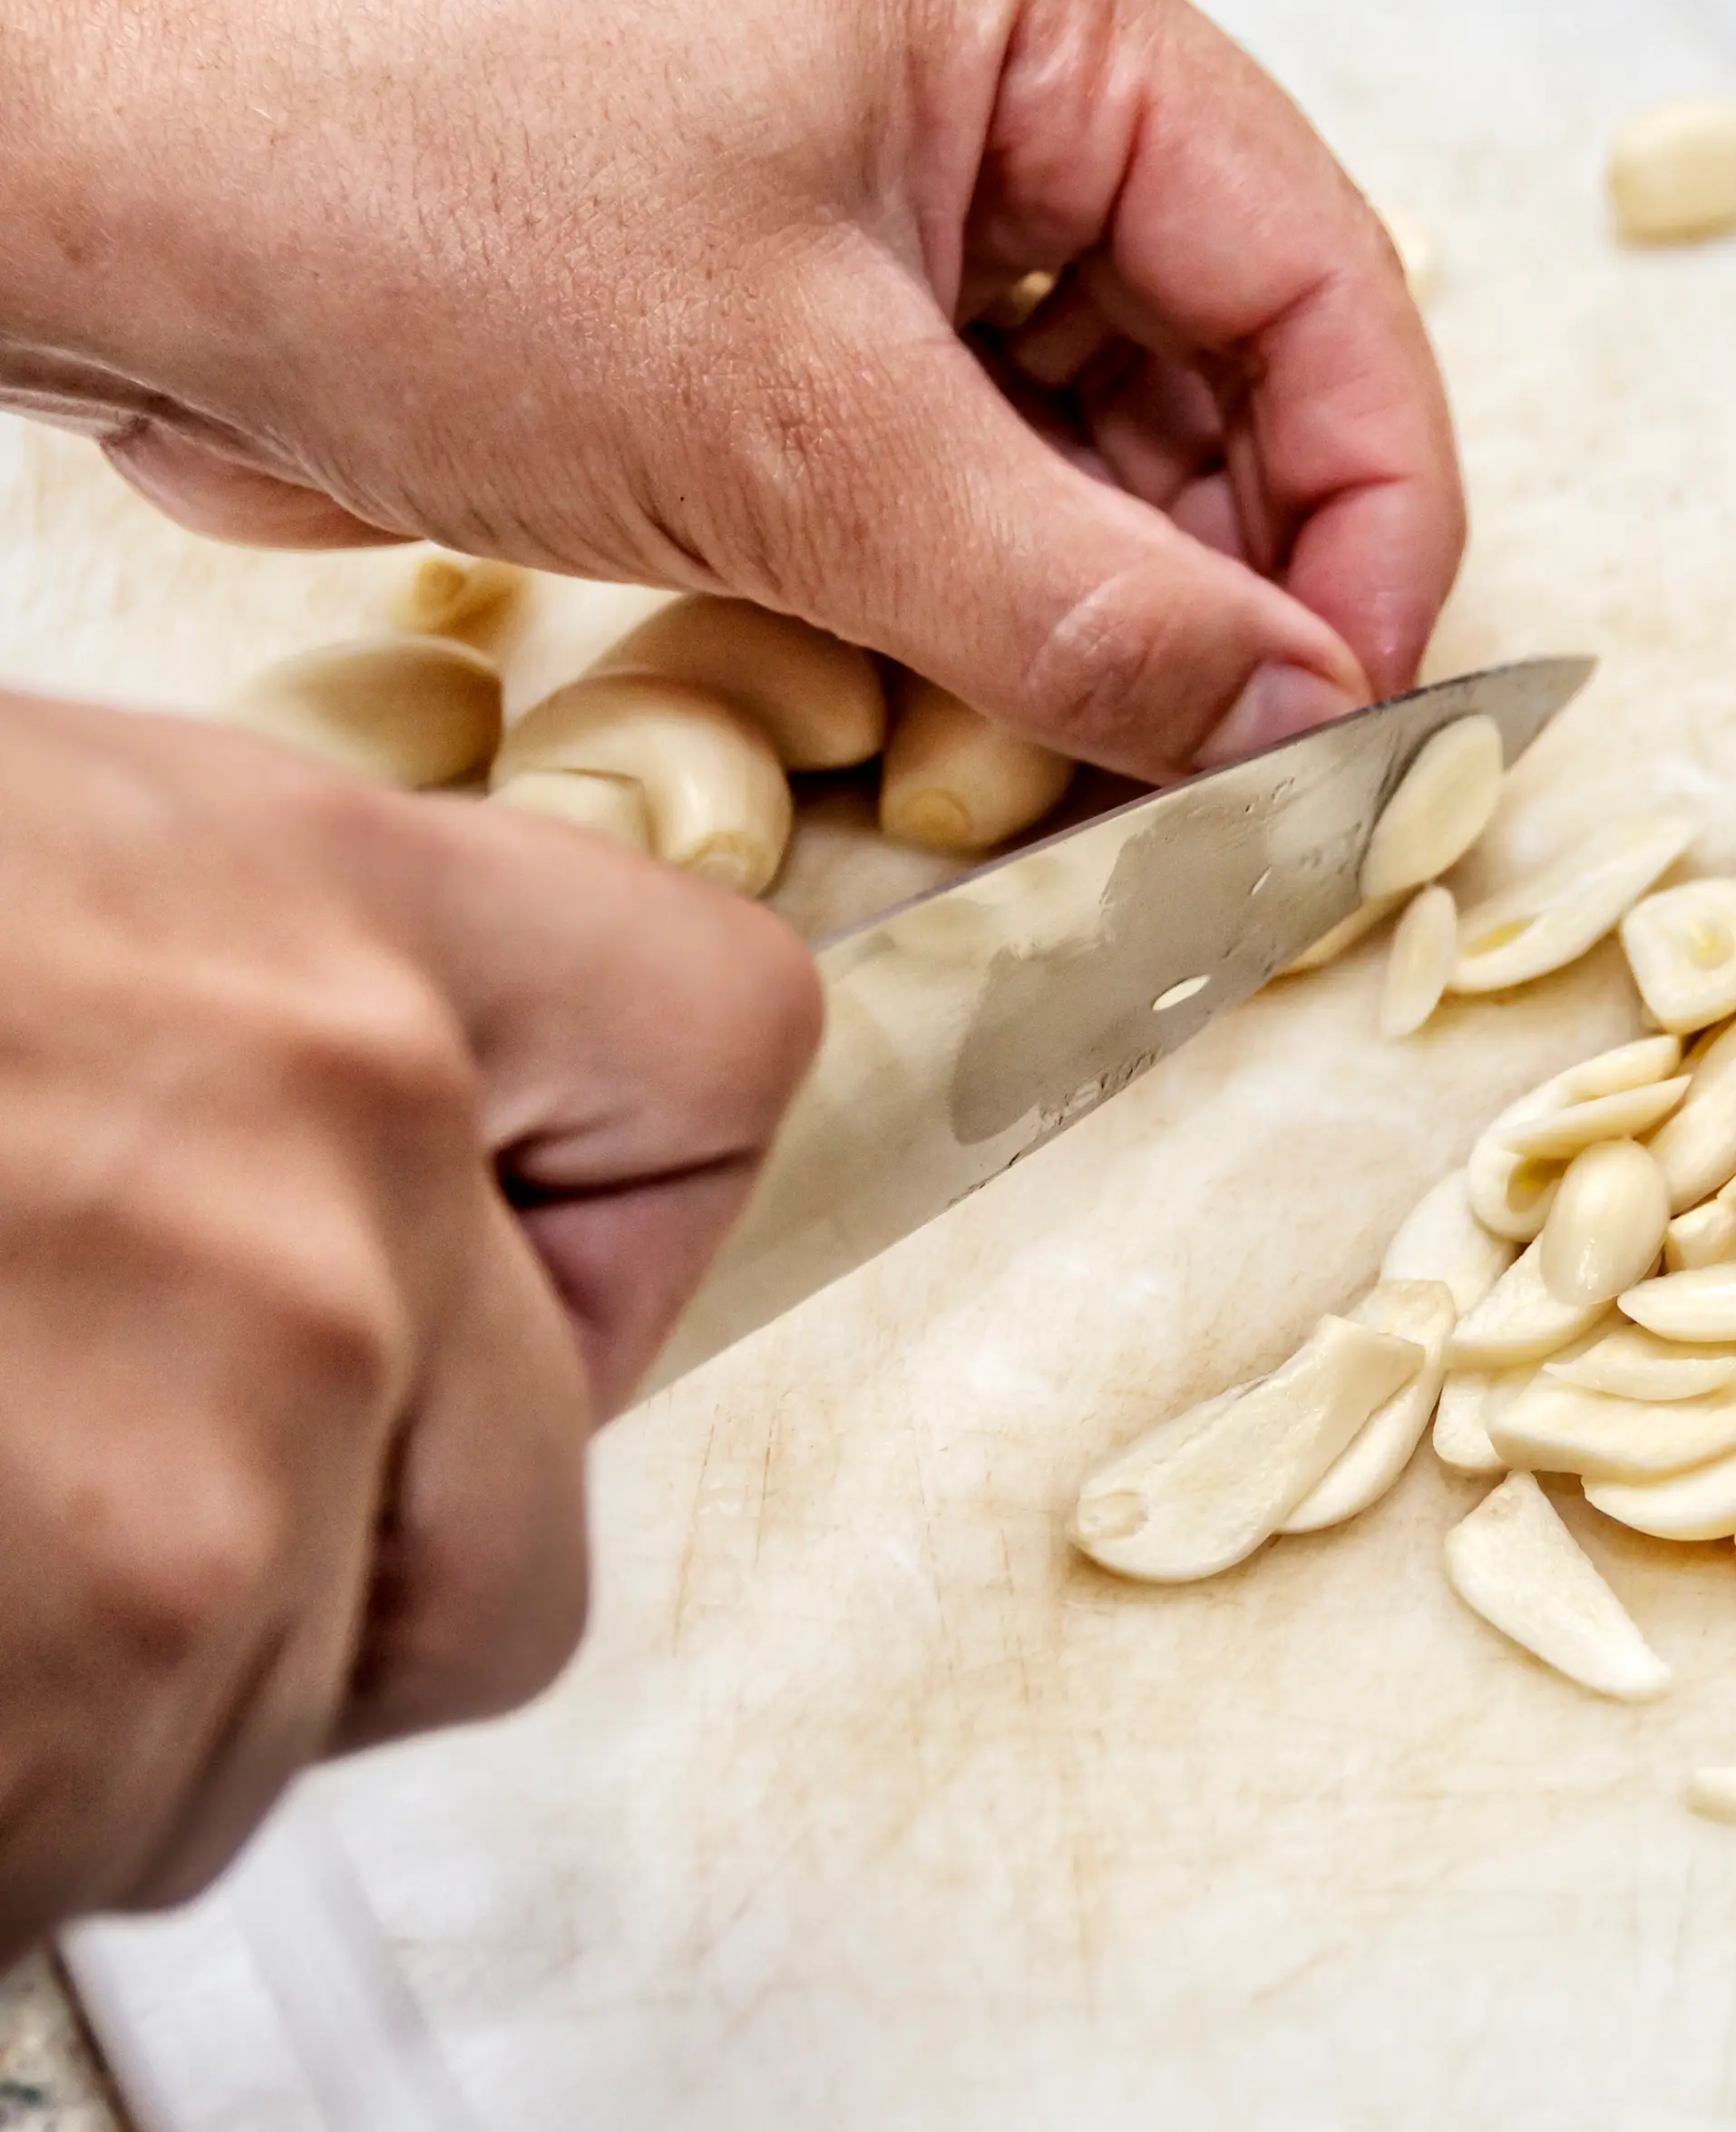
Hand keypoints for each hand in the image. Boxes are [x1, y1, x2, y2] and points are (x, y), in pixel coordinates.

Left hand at [0, 0, 1460, 780]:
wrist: (111, 234)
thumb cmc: (410, 219)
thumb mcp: (798, 438)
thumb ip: (1081, 602)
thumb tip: (1297, 729)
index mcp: (1038, 23)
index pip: (1317, 278)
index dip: (1372, 510)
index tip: (1368, 708)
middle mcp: (997, 105)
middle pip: (1236, 376)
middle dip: (1248, 582)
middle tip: (1252, 775)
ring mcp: (902, 222)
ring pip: (1116, 456)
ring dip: (1128, 620)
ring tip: (1125, 773)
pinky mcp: (810, 337)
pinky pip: (987, 494)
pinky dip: (1011, 618)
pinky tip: (1010, 726)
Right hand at [0, 695, 817, 1953]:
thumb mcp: (9, 861)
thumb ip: (215, 1019)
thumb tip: (313, 1174)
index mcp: (325, 916)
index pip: (713, 1057)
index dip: (622, 1220)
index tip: (529, 1288)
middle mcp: (337, 1169)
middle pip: (526, 1521)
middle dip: (339, 1582)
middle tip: (115, 1530)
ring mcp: (228, 1433)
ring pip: (289, 1710)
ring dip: (115, 1699)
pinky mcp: (97, 1657)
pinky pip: (118, 1825)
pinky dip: (4, 1792)